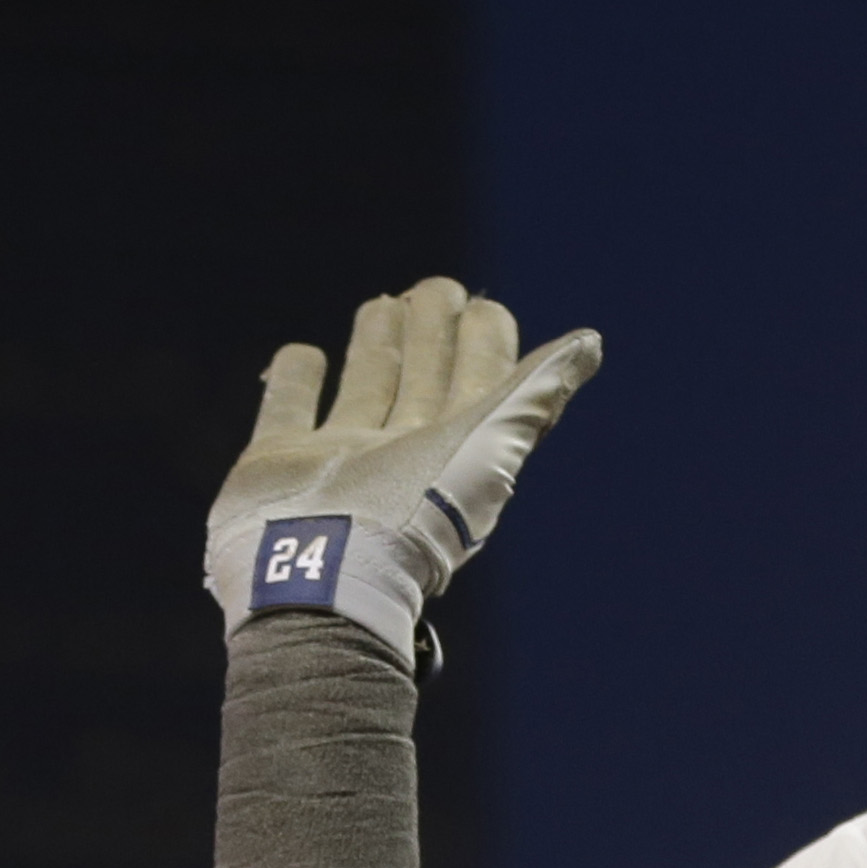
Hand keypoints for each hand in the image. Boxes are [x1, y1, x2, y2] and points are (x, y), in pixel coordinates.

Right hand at [202, 278, 602, 656]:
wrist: (323, 578)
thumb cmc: (416, 515)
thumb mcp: (489, 445)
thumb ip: (536, 391)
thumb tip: (590, 343)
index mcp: (451, 452)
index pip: (477, 384)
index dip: (485, 343)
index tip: (482, 306)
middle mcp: (396, 455)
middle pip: (421, 381)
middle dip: (432, 334)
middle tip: (434, 289)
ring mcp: (336, 459)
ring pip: (364, 389)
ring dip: (377, 347)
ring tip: (382, 305)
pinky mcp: (276, 464)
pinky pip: (288, 411)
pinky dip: (296, 380)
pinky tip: (303, 355)